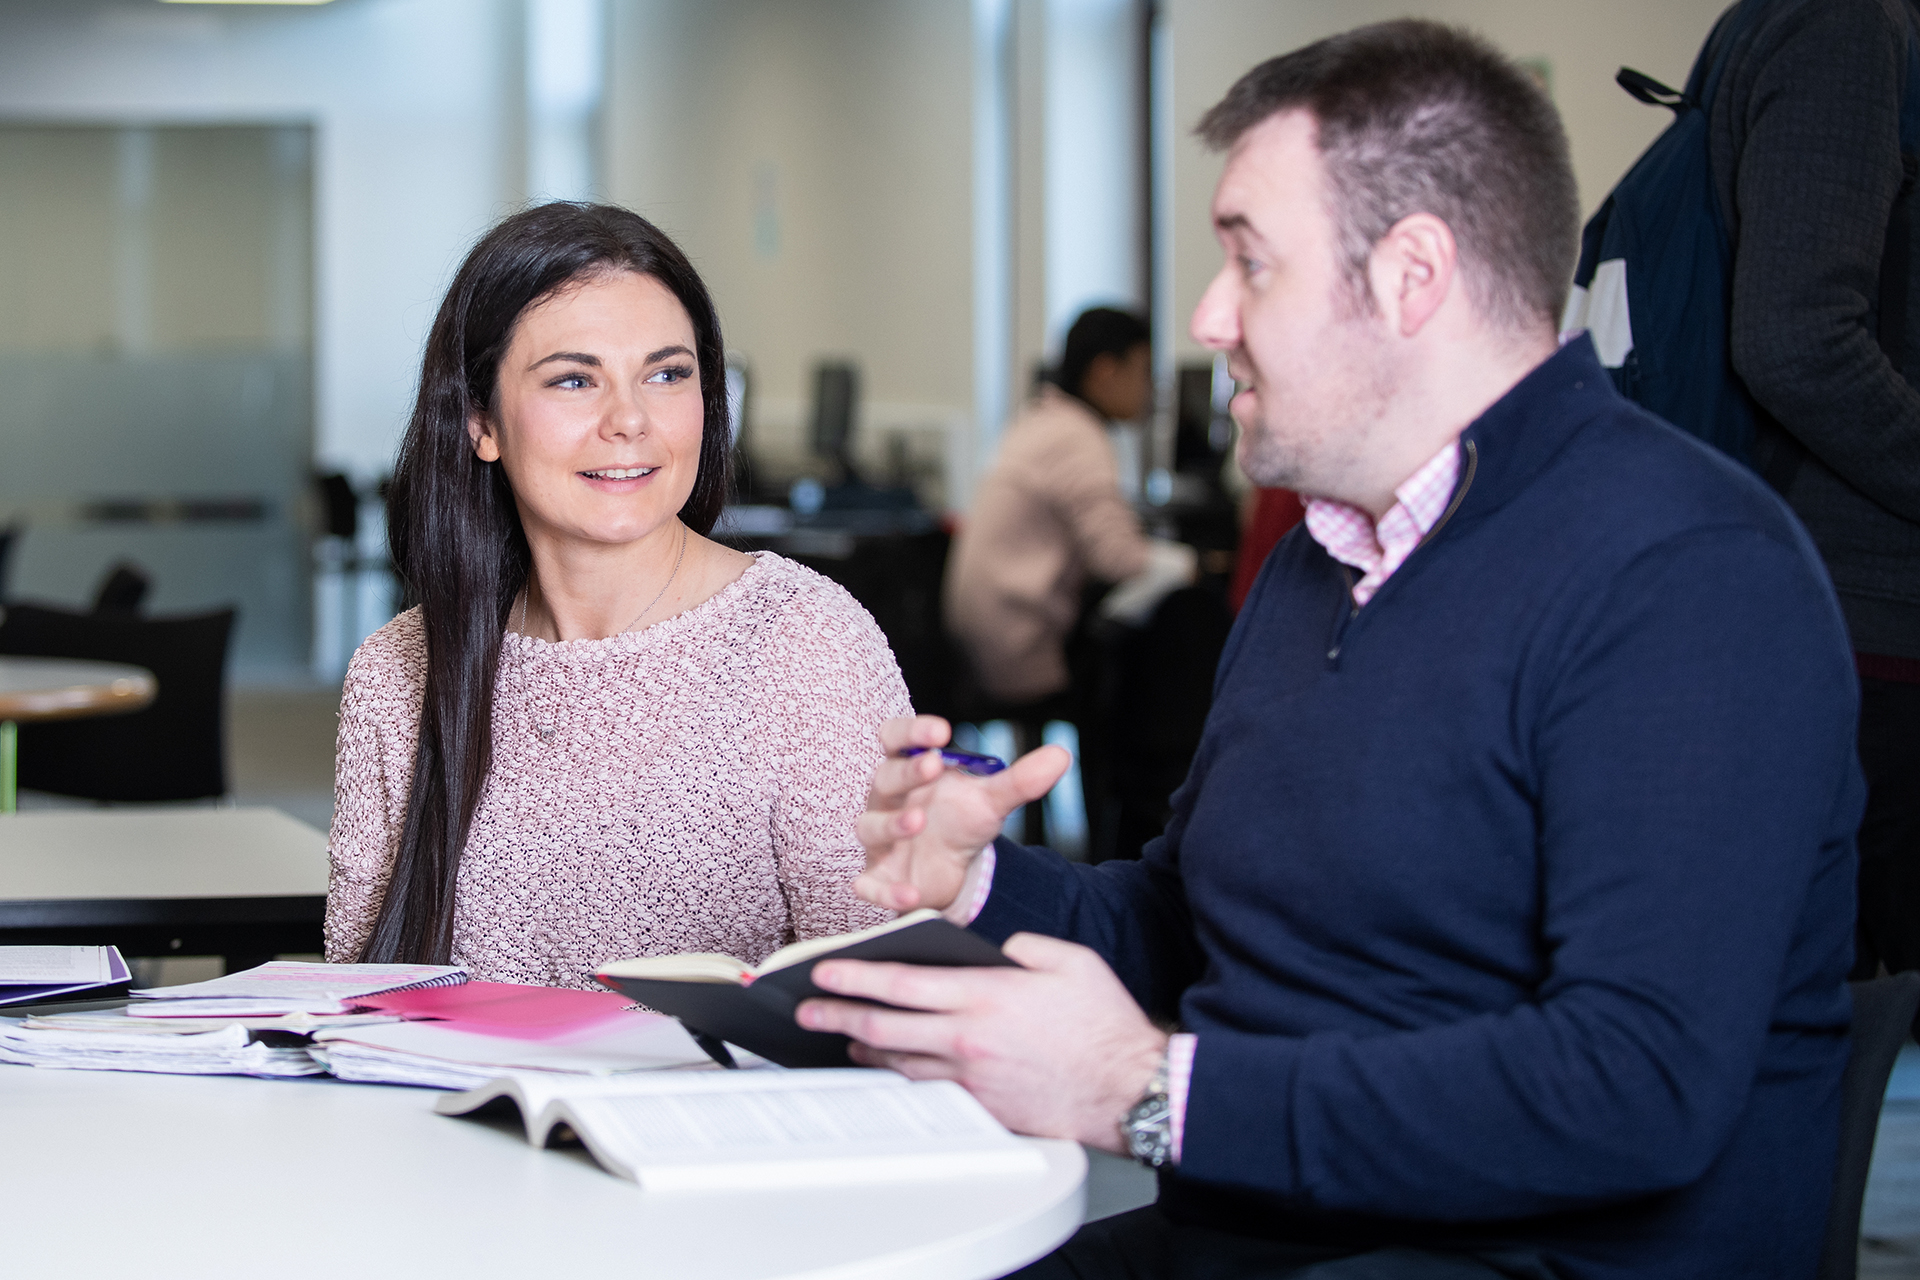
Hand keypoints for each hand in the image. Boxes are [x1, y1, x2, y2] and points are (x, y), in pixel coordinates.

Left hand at [797, 933, 1168, 1151]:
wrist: (1129, 1088)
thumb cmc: (1106, 1026)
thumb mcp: (1068, 960)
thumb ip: (1024, 945)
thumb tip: (997, 950)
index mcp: (985, 994)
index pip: (902, 983)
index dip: (856, 975)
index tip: (826, 970)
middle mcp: (969, 1038)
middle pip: (885, 1027)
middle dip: (839, 1015)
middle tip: (808, 1011)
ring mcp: (973, 1079)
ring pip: (901, 1064)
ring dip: (866, 1049)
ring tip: (845, 1038)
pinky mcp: (985, 1109)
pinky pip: (930, 1092)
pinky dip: (904, 1079)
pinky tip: (893, 1072)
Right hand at [855, 716, 1069, 913]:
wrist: (952, 871)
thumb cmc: (961, 822)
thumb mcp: (991, 801)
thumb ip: (1020, 779)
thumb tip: (1060, 755)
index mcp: (909, 770)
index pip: (897, 738)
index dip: (912, 731)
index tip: (942, 730)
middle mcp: (886, 800)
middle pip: (885, 778)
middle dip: (907, 771)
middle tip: (933, 764)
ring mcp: (879, 840)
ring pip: (870, 827)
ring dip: (892, 824)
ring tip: (918, 821)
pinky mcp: (879, 878)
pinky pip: (871, 885)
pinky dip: (887, 891)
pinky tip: (912, 893)